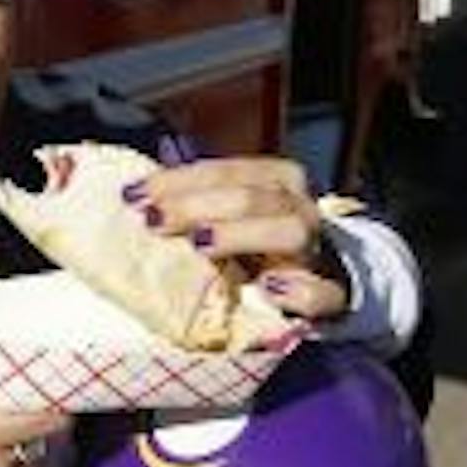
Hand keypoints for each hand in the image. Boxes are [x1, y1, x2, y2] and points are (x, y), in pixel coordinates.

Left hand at [128, 156, 348, 318]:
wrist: (324, 281)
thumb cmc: (259, 245)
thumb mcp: (231, 216)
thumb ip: (196, 203)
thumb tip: (133, 197)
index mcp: (277, 181)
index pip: (227, 170)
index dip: (179, 180)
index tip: (135, 195)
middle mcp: (299, 208)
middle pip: (253, 197)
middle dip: (198, 205)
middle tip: (154, 221)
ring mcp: (317, 251)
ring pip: (290, 231)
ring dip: (242, 234)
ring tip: (202, 245)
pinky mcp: (333, 296)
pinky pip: (325, 293)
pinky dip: (300, 291)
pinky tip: (270, 289)